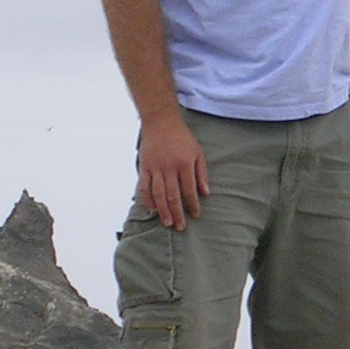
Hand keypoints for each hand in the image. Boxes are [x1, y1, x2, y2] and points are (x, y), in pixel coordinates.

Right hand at [137, 113, 209, 229]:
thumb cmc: (182, 137)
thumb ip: (201, 173)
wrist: (161, 122)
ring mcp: (155, 168)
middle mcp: (169, 167)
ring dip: (162, 211)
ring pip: (158, 194)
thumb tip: (205, 193)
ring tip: (167, 222)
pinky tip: (152, 209)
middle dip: (177, 213)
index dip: (192, 204)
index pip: (189, 190)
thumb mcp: (198, 152)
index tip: (195, 215)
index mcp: (184, 163)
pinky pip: (144, 187)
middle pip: (173, 196)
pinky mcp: (144, 167)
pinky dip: (147, 200)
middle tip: (180, 227)